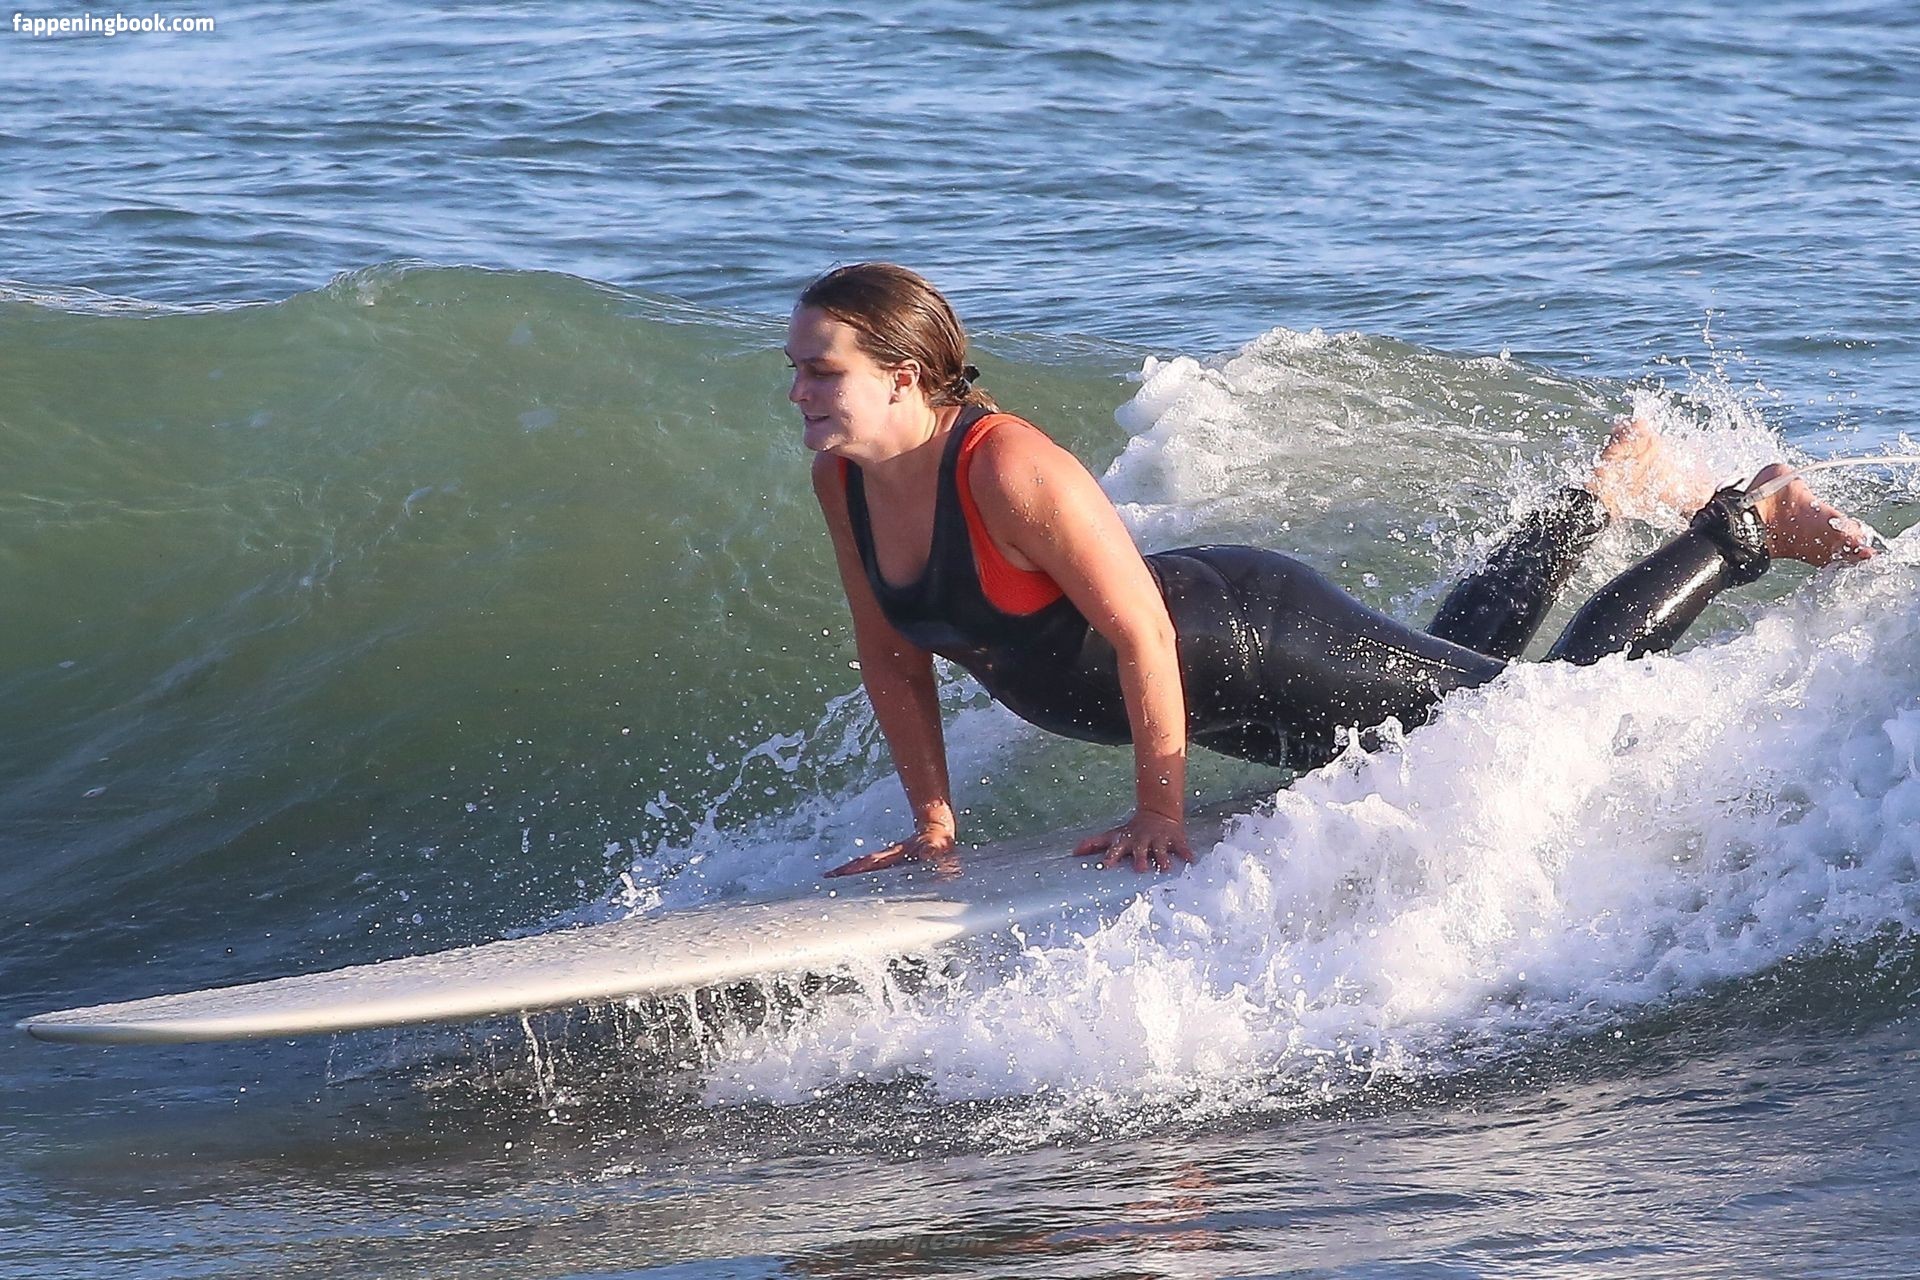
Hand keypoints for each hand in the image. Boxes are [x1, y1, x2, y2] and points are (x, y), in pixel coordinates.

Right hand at [823, 825, 960, 878]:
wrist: (937, 826)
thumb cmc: (939, 839)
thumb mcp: (939, 845)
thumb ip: (933, 849)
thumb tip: (928, 854)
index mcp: (894, 855)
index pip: (870, 863)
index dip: (854, 870)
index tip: (837, 875)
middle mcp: (887, 857)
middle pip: (860, 864)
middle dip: (843, 872)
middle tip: (825, 879)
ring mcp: (888, 859)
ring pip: (864, 866)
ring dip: (848, 873)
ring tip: (832, 880)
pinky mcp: (892, 863)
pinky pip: (872, 869)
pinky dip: (859, 874)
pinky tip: (855, 883)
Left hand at [1074, 810, 1193, 872]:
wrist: (1157, 814)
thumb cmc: (1131, 831)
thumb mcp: (1114, 835)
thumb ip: (1094, 844)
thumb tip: (1073, 852)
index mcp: (1127, 842)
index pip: (1116, 849)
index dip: (1111, 857)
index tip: (1106, 866)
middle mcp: (1142, 841)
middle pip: (1140, 850)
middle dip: (1140, 858)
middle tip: (1140, 869)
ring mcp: (1159, 840)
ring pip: (1161, 850)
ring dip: (1163, 858)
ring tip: (1166, 867)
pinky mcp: (1174, 839)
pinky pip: (1182, 847)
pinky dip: (1186, 853)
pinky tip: (1191, 860)